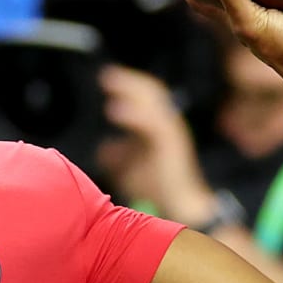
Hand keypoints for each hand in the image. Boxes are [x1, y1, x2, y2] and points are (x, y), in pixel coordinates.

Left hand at [95, 66, 213, 221]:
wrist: (178, 207)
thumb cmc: (157, 188)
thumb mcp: (130, 169)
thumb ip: (118, 156)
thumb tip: (103, 149)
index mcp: (160, 127)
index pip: (146, 96)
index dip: (127, 85)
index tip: (106, 77)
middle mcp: (167, 124)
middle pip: (150, 92)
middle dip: (128, 81)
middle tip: (106, 75)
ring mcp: (171, 132)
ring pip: (153, 101)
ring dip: (130, 90)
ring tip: (110, 83)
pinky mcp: (171, 143)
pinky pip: (153, 122)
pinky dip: (133, 114)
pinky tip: (115, 110)